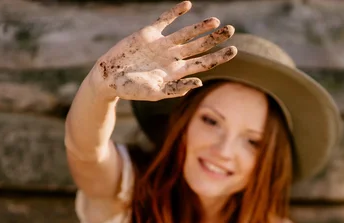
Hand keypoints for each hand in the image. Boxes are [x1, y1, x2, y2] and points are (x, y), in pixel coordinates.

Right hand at [90, 1, 236, 100]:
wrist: (110, 78)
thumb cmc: (132, 90)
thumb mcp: (155, 93)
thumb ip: (176, 88)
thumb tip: (199, 82)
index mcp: (177, 72)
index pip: (203, 63)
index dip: (219, 57)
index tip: (234, 50)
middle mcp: (173, 57)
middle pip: (200, 46)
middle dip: (215, 38)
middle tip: (232, 30)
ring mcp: (162, 45)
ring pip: (187, 33)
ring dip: (201, 26)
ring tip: (216, 21)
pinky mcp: (149, 34)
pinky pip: (165, 20)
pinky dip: (175, 12)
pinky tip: (187, 5)